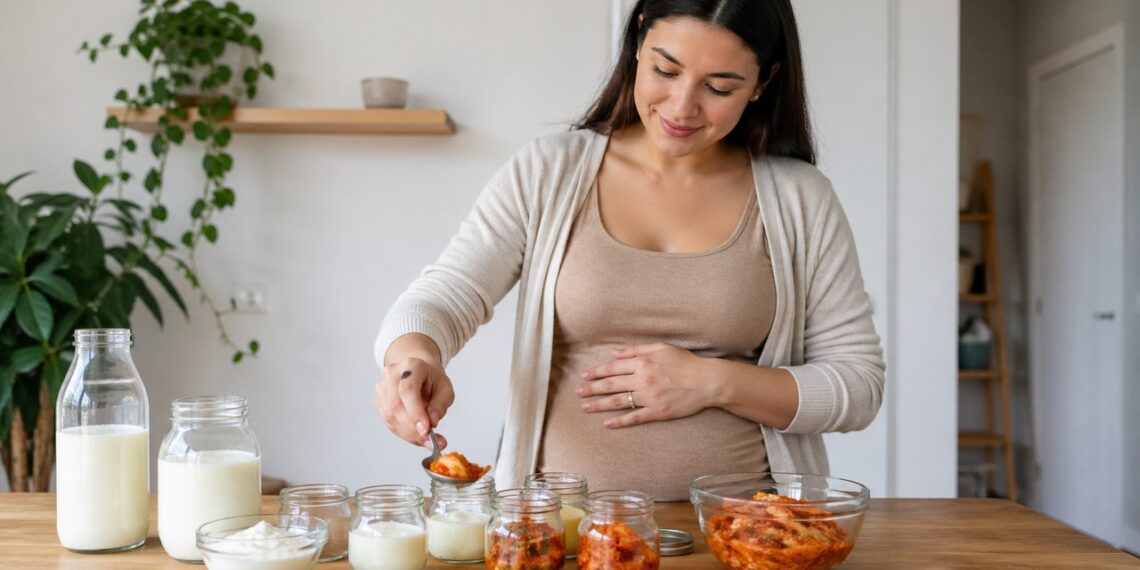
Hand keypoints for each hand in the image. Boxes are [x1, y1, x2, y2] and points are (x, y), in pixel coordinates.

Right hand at [375, 356, 454, 448]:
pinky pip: (388, 422)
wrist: (419, 374)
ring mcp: (382, 387)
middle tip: (430, 441)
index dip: (415, 412)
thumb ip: (440, 405)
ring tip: (426, 440)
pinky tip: (416, 436)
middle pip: (396, 405)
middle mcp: (392, 374)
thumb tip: (432, 422)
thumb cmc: (432, 380)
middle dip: (412, 428)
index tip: (426, 430)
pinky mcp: (379, 401)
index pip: (407, 389)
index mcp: (411, 365)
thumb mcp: (445, 389)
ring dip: (408, 433)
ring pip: (390, 416)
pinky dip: (403, 433)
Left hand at [578, 343, 717, 427]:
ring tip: (585, 407)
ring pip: (618, 401)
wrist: (707, 381)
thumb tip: (615, 354)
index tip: (585, 376)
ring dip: (599, 405)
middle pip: (611, 384)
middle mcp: (643, 379)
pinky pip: (634, 417)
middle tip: (578, 393)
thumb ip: (636, 350)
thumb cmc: (685, 362)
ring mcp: (649, 397)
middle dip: (592, 389)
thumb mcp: (661, 348)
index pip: (613, 368)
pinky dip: (620, 421)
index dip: (597, 372)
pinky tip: (607, 423)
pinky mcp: (657, 412)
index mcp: (643, 362)